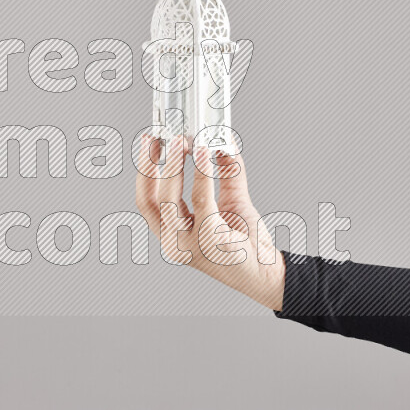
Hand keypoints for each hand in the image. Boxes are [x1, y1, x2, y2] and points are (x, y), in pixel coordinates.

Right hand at [135, 134, 284, 310]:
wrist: (266, 272)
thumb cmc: (246, 243)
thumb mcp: (230, 200)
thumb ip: (225, 171)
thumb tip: (221, 140)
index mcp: (171, 233)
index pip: (146, 201)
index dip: (143, 171)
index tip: (149, 142)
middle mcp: (173, 242)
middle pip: (150, 199)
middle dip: (152, 164)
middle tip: (164, 138)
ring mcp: (188, 244)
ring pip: (168, 199)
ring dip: (172, 166)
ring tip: (182, 141)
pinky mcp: (209, 240)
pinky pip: (201, 200)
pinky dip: (201, 173)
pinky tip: (205, 154)